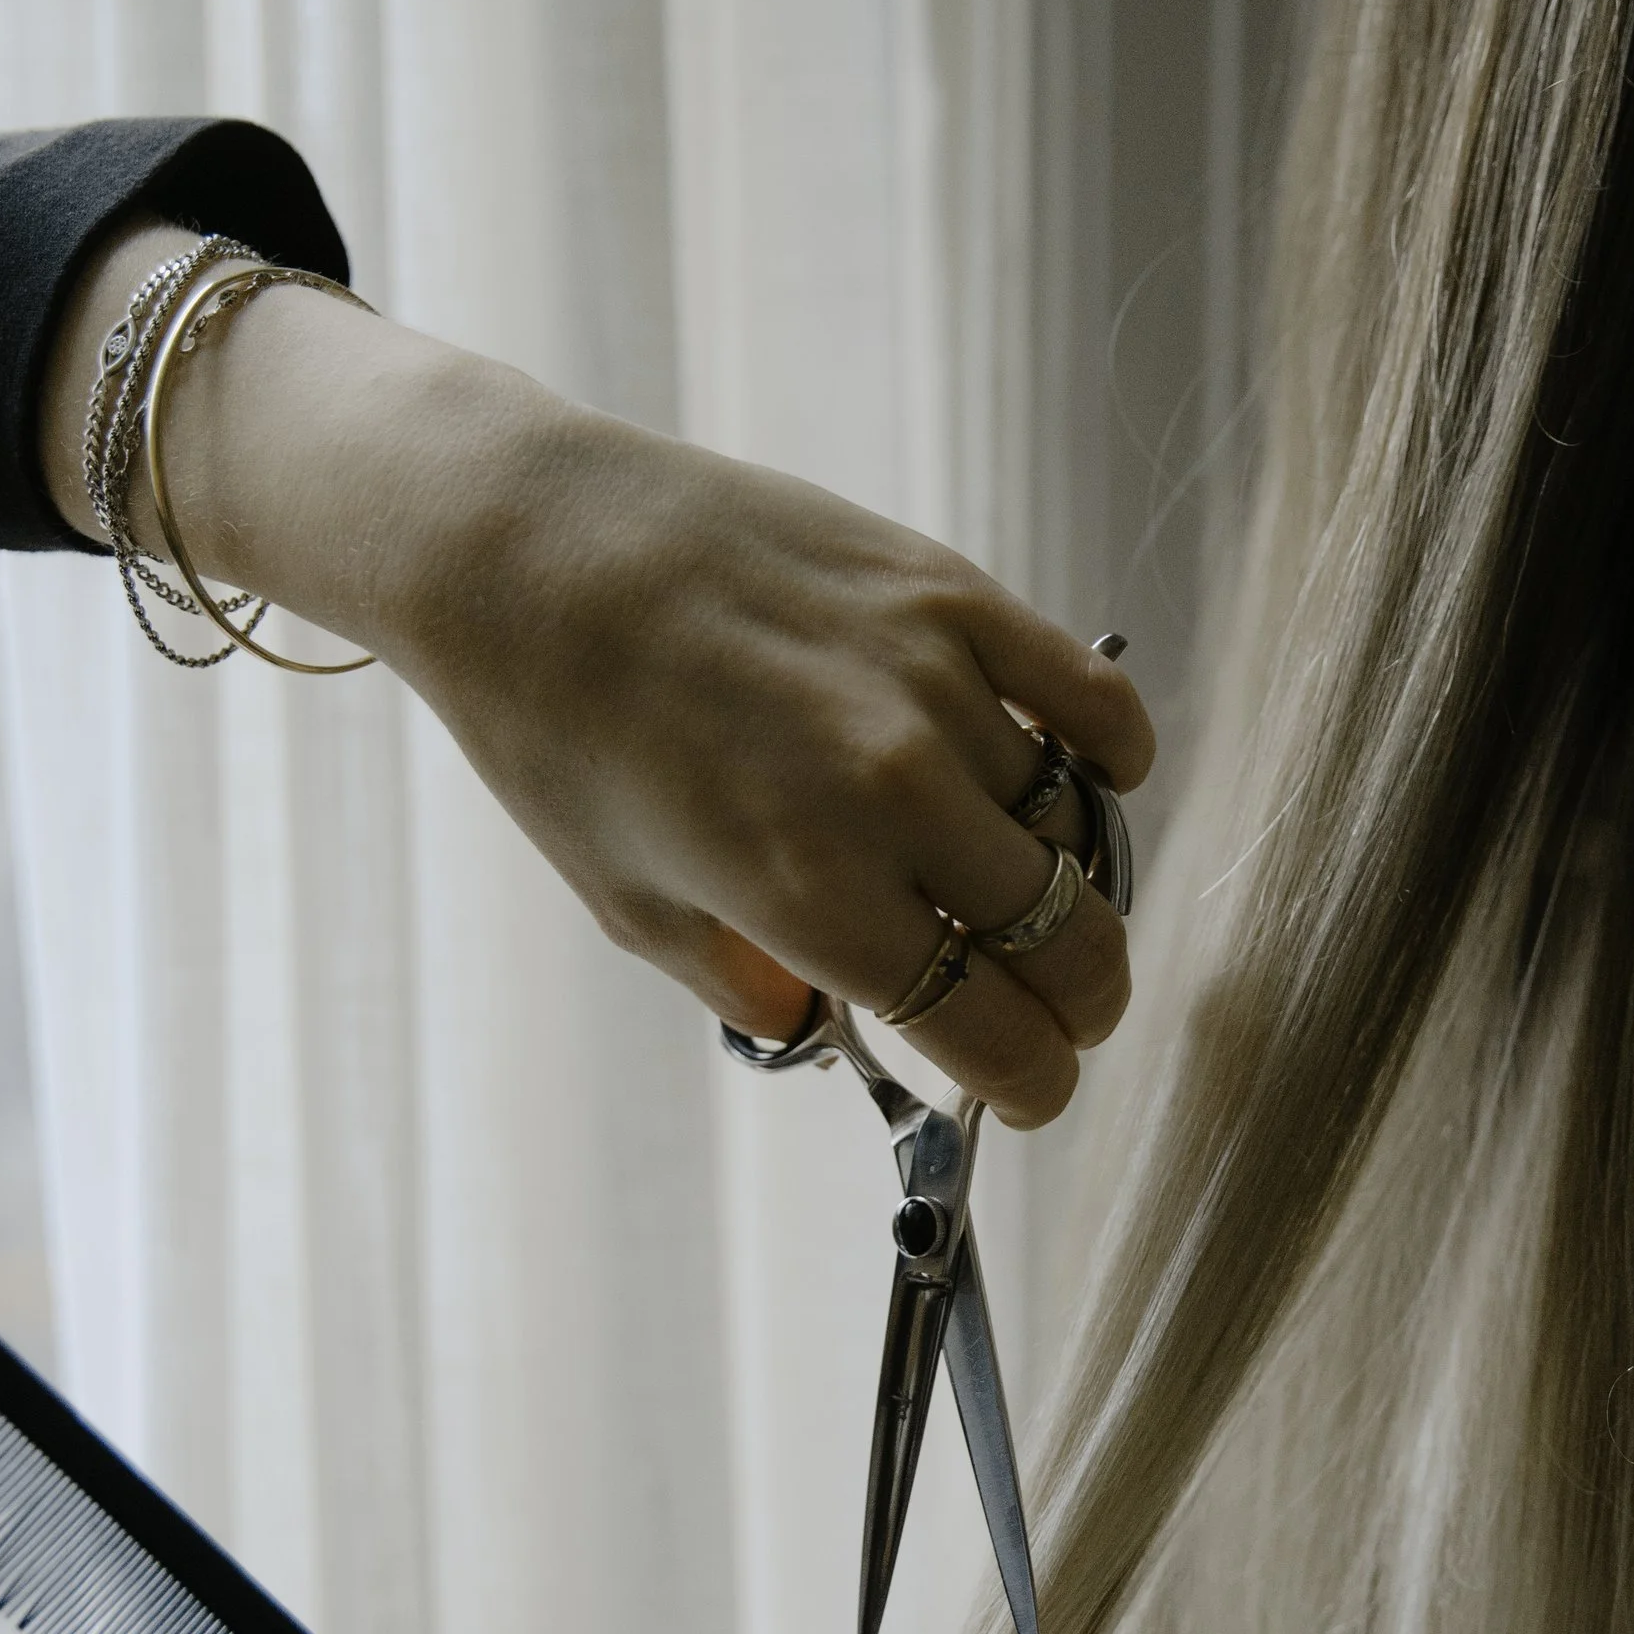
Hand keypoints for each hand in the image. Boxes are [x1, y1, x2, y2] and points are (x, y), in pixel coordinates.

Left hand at [45, 228, 1154, 1126]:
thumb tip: (835, 1027)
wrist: (521, 543)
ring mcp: (932, 689)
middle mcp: (890, 799)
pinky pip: (1091, 698)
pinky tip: (1093, 778)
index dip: (1034, 1083)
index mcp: (809, 898)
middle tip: (1069, 1012)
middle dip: (1082, 1004)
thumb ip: (750, 985)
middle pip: (1067, 943)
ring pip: (1073, 828)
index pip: (995, 1034)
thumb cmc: (556, 732)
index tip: (1033, 1090)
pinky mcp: (950, 596)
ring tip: (1033, 890)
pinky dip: (1112, 755)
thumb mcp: (630, 903)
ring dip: (1070, 883)